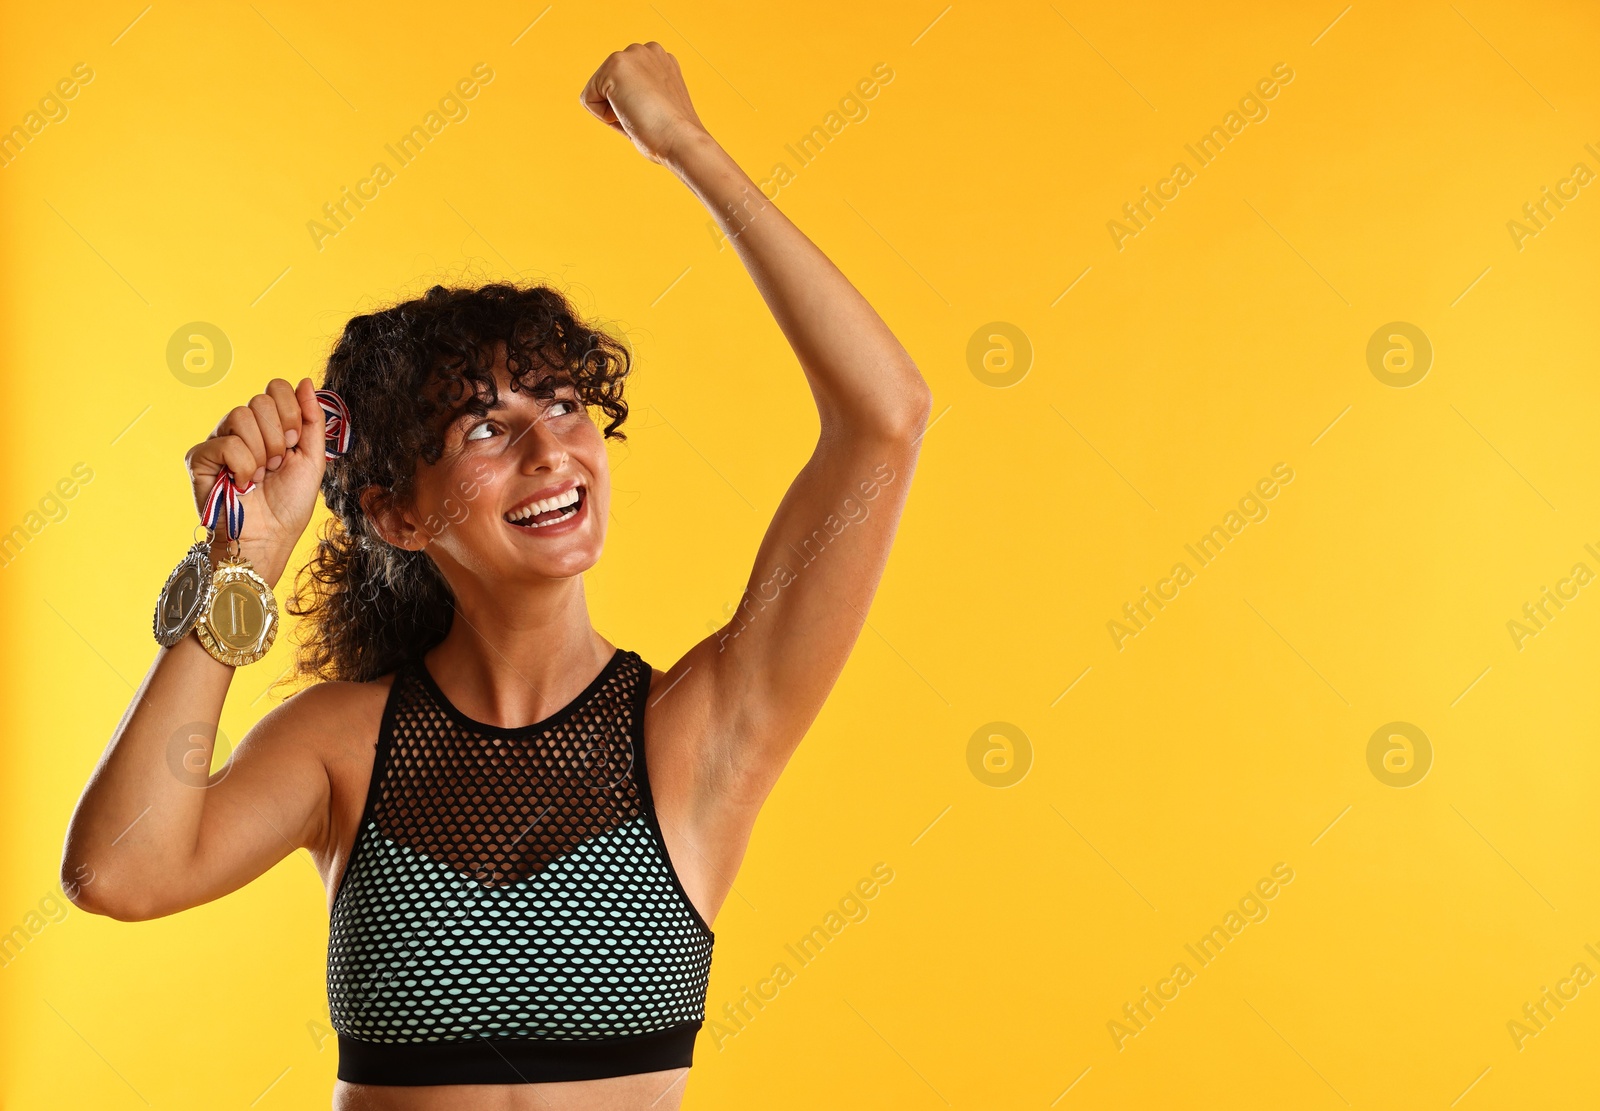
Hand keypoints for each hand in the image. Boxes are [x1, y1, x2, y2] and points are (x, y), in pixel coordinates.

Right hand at [184, 377, 326, 584]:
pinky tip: (242, 483)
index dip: (291, 410)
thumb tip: (306, 382)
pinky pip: (225, 442)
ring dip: (262, 452)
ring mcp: (218, 440)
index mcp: (267, 425)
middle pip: (260, 400)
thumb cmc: (288, 504)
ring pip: (241, 415)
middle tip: (278, 464)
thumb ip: (312, 420)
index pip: (275, 387)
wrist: (269, 537)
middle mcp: (240, 428)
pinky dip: (243, 466)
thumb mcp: (312, 459)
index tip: (295, 442)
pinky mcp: (199, 457)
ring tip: (261, 476)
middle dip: (279, 436)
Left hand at [579, 42, 708, 167]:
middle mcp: (649, 50)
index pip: (625, 86)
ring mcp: (633, 54)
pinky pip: (588, 99)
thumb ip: (641, 95)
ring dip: (612, 111)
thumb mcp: (658, 107)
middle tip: (646, 118)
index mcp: (662, 61)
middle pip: (608, 86)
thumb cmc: (672, 137)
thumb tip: (618, 102)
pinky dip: (603, 116)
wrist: (682, 141)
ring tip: (639, 116)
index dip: (633, 109)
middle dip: (619, 107)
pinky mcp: (616, 64)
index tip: (654, 117)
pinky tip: (629, 115)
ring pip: (597, 90)